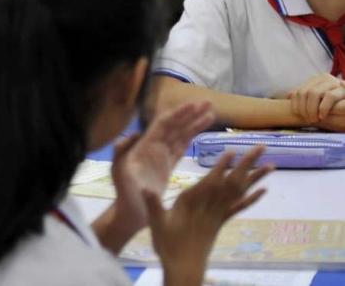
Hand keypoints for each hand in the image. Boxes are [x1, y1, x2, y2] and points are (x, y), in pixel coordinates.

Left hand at [110, 101, 213, 230]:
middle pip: (175, 126)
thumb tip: (133, 133)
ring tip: (212, 113)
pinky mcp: (167, 166)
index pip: (164, 124)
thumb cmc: (124, 193)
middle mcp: (153, 147)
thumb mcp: (118, 171)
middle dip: (190, 114)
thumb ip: (121, 151)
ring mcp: (161, 156)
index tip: (193, 105)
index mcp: (145, 146)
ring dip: (194, 123)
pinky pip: (181, 148)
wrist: (129, 213)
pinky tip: (201, 131)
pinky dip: (191, 138)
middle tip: (209, 103)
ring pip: (180, 135)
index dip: (178, 114)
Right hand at [146, 147, 270, 283]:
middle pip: (231, 182)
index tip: (232, 151)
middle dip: (246, 164)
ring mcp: (218, 214)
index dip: (222, 167)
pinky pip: (239, 207)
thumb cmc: (167, 245)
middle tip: (261, 147)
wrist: (184, 268)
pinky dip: (252, 198)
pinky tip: (263, 190)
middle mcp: (209, 206)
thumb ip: (153, 205)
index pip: (210, 182)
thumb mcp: (156, 224)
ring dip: (255, 177)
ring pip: (239, 192)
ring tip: (271, 165)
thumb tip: (144, 188)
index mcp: (192, 203)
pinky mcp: (221, 222)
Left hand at [287, 73, 344, 123]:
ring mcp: (336, 82)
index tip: (298, 114)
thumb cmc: (334, 106)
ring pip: (315, 93)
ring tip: (314, 119)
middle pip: (306, 92)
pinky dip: (323, 107)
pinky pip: (329, 96)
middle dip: (303, 108)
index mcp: (317, 79)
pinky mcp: (344, 89)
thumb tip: (287, 95)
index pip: (299, 91)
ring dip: (311, 108)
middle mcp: (326, 78)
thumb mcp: (317, 101)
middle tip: (307, 119)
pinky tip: (322, 116)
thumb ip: (304, 97)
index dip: (296, 103)